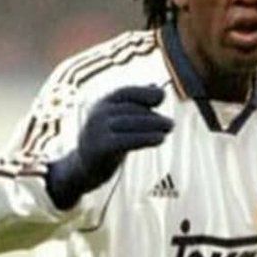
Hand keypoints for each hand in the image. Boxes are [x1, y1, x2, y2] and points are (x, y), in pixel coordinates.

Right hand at [46, 85, 172, 208]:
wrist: (85, 168)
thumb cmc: (109, 141)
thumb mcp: (119, 120)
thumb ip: (137, 105)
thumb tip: (158, 88)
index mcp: (102, 103)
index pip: (125, 92)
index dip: (144, 92)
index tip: (163, 96)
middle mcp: (98, 113)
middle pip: (130, 109)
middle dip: (153, 115)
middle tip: (171, 124)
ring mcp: (98, 130)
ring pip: (130, 123)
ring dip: (153, 125)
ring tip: (169, 127)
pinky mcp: (101, 147)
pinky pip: (127, 140)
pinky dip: (146, 138)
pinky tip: (161, 138)